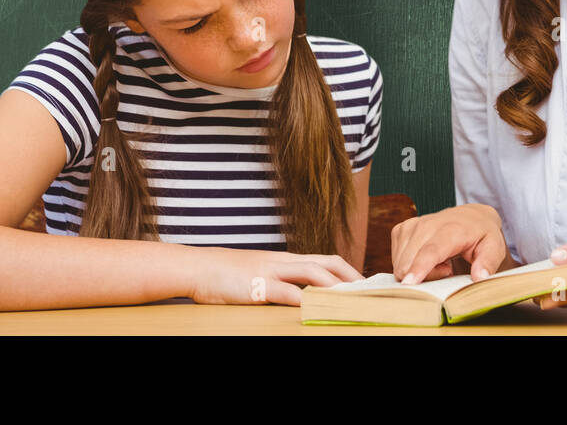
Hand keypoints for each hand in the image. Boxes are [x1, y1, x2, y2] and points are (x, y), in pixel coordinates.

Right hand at [187, 248, 363, 305]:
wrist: (198, 267)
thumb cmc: (227, 274)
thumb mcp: (260, 273)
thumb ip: (281, 281)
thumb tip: (301, 296)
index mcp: (286, 259)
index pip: (324, 259)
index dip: (347, 270)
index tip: (363, 283)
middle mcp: (283, 261)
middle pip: (326, 262)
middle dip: (350, 276)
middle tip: (368, 291)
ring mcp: (271, 271)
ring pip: (311, 273)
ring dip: (334, 285)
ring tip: (351, 297)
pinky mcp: (258, 285)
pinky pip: (285, 291)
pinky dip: (302, 298)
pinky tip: (314, 307)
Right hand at [391, 204, 508, 283]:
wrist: (471, 216)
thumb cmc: (482, 235)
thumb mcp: (494, 248)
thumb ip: (488, 263)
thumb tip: (479, 277)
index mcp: (451, 229)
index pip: (431, 250)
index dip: (419, 267)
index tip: (410, 283)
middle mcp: (427, 224)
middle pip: (411, 262)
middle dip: (425, 277)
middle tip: (447, 269)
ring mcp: (412, 225)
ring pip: (401, 263)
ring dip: (417, 271)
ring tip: (440, 262)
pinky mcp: (401, 229)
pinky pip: (396, 259)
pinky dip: (409, 264)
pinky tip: (426, 258)